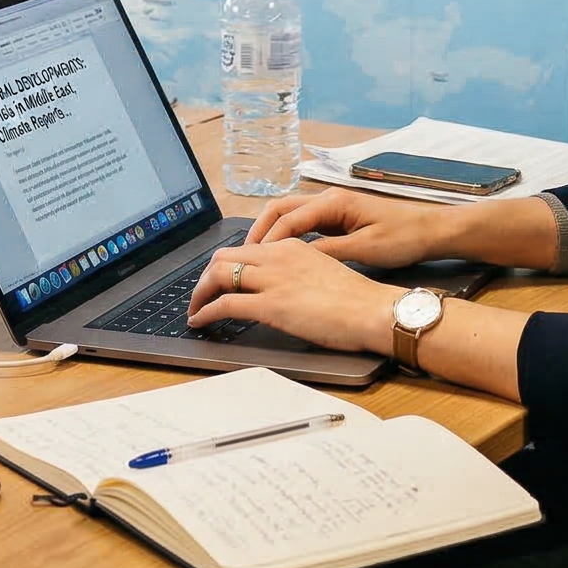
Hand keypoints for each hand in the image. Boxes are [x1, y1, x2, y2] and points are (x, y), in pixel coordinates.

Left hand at [188, 236, 397, 354]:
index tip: (220, 279)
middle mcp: (278, 256)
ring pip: (218, 275)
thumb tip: (285, 287)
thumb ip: (300, 272)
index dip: (227, 264)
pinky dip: (206, 311)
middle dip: (206, 275)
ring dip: (199, 292)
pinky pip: (225, 304)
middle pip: (224, 256)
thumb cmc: (358, 299)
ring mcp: (272, 279)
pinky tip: (201, 321)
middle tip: (201, 294)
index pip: (246, 248)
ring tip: (195, 308)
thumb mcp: (324, 271)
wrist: (372, 310)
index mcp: (292, 246)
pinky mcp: (270, 305)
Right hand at [243, 188, 447, 267]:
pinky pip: (305, 221)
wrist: (432, 229)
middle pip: (281, 208)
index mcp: (334, 202)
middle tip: (243, 256)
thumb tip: (294, 258)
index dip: (267, 241)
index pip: (288, 219)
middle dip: (260, 230)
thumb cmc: (403, 237)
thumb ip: (329, 251)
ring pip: (291, 213)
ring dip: (272, 231)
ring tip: (257, 257)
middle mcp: (329, 198)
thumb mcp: (365, 249)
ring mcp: (334, 205)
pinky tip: (283, 254)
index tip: (251, 261)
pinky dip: (288, 234)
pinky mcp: (339, 216)